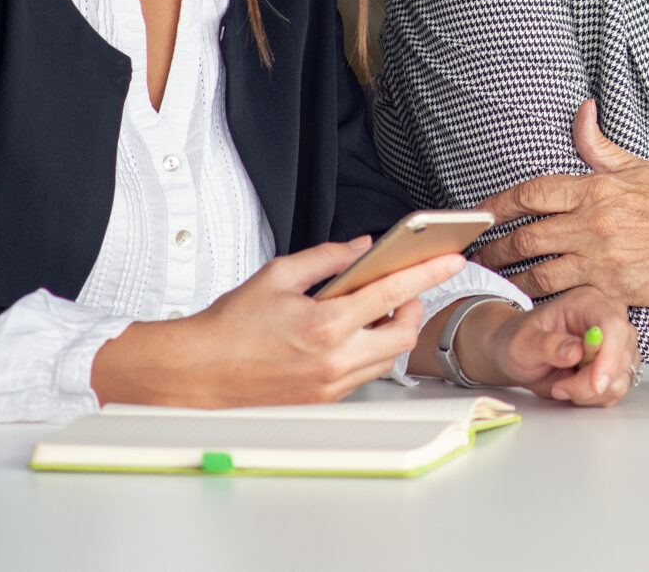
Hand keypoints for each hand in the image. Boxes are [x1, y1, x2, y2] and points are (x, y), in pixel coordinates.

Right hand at [91, 236, 472, 407]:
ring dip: (391, 331)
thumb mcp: (278, 275)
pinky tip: (350, 333)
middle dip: (413, 306)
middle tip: (401, 288)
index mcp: (325, 325)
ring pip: (387, 358)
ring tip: (372, 309)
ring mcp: (330, 385)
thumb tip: (361, 248)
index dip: (428, 273)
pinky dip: (368, 351)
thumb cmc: (229, 327)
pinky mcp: (324, 399)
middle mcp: (334, 361)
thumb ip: (327, 258)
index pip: (392, 293)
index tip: (451, 259)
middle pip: (404, 334)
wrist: (197, 374)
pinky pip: (363, 374)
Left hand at [453, 287, 639, 405]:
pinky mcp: (613, 365)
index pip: (613, 325)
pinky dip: (594, 397)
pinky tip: (572, 389)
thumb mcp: (521, 343)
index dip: (610, 356)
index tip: (595, 384)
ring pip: (622, 375)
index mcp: (586, 303)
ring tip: (561, 387)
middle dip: (592, 382)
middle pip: (623, 353)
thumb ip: (547, 346)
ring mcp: (613, 343)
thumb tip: (576, 352)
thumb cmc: (516, 341)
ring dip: (591, 392)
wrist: (516, 354)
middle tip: (560, 388)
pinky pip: (616, 388)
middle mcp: (606, 318)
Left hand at [469, 100, 648, 308]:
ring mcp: (602, 260)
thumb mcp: (640, 167)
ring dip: (511, 277)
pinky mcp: (613, 290)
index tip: (482, 212)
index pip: (532, 193)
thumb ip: (600, 144)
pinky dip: (544, 299)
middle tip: (477, 252)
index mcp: (597, 189)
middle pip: (526, 237)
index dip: (499, 203)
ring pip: (538, 273)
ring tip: (494, 278)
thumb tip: (581, 112)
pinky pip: (566, 297)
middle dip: (495, 247)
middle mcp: (594, 224)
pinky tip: (529, 299)